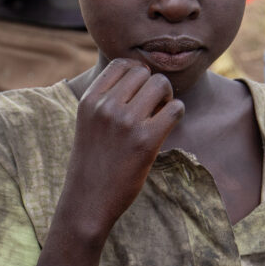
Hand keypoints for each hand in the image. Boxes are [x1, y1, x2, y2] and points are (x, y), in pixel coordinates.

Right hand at [64, 59, 184, 237]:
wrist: (87, 202)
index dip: (137, 74)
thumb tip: (139, 76)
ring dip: (167, 97)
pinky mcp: (146, 141)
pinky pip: (176, 109)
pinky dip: (177, 113)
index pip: (121, 64)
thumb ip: (105, 100)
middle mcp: (106, 107)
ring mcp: (126, 123)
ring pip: (161, 85)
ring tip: (161, 115)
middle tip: (154, 107)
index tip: (140, 92)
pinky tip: (167, 126)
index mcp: (90, 101)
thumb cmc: (91, 164)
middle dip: (153, 86)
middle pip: (144, 72)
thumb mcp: (88, 124)